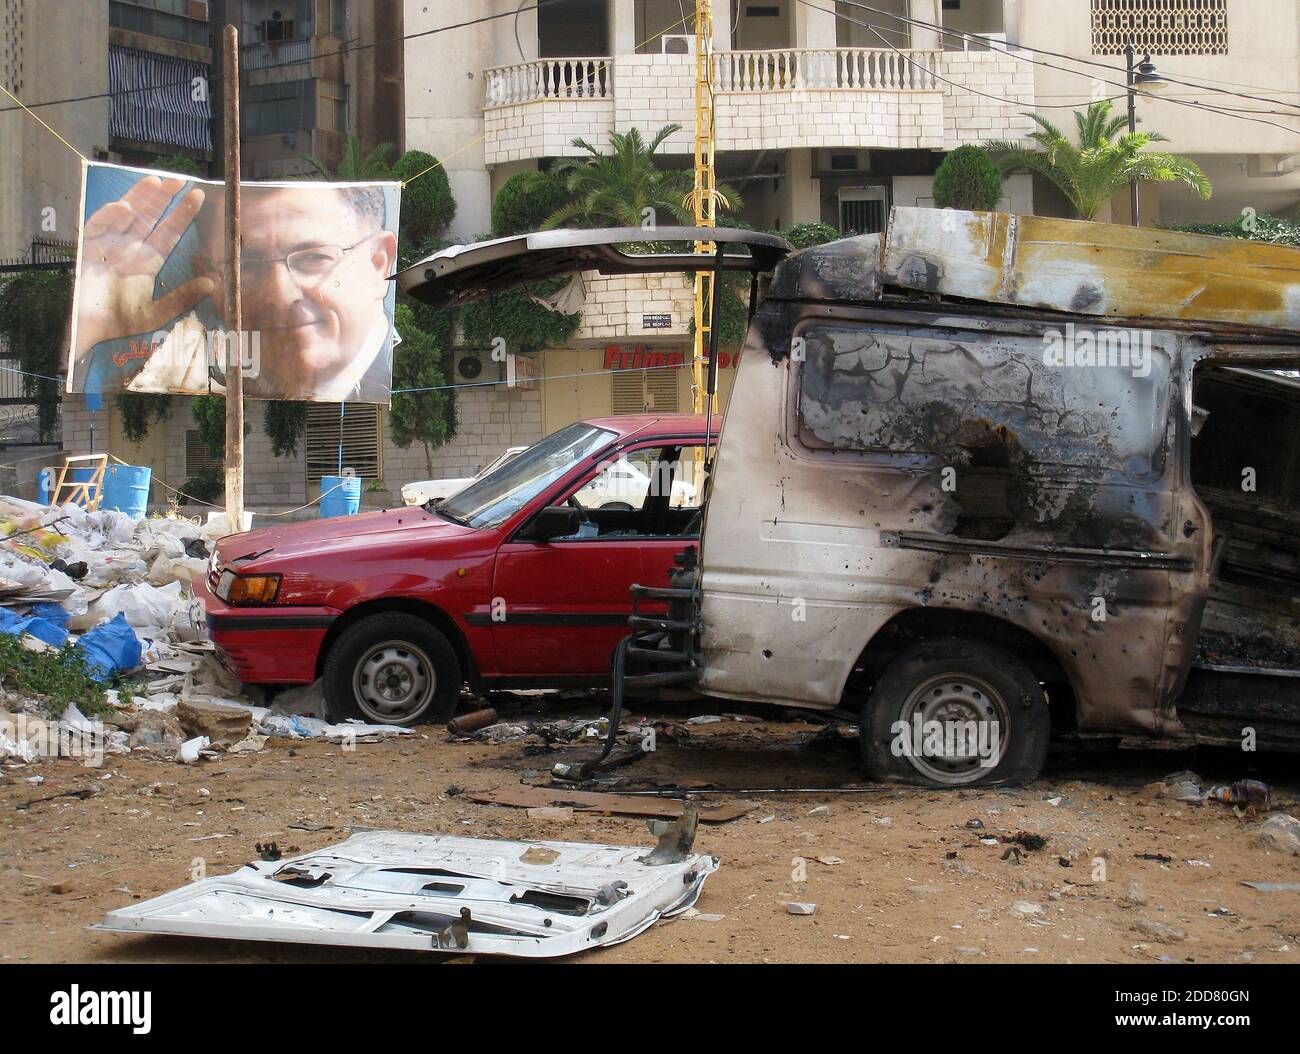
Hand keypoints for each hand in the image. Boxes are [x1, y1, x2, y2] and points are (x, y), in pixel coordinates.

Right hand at [74, 176, 213, 357]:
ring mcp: (109, 244)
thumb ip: (181, 299)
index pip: (168, 232)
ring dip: (139, 198)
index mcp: (147, 261)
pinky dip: (110, 216)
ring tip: (156, 182)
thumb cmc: (118, 321)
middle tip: (180, 179)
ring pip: (126, 214)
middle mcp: (130, 247)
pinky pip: (98, 226)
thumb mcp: (156, 313)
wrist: (87, 328)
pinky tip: (124, 208)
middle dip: (164, 198)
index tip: (198, 196)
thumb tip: (211, 284)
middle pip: (150, 217)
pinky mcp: (88, 246)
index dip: (182, 214)